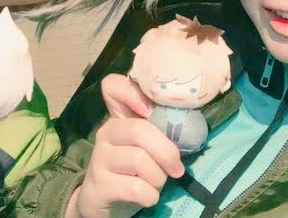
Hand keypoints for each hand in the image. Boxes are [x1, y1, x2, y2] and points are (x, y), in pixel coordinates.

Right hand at [67, 75, 183, 217]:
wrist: (104, 201)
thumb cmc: (133, 170)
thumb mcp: (145, 146)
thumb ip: (159, 131)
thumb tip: (188, 129)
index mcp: (118, 118)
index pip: (111, 86)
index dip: (132, 92)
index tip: (150, 111)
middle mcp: (106, 133)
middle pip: (138, 130)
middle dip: (166, 152)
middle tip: (176, 169)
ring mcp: (100, 159)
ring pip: (139, 160)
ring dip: (159, 178)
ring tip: (156, 183)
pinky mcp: (99, 185)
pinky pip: (136, 188)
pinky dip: (151, 196)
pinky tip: (148, 197)